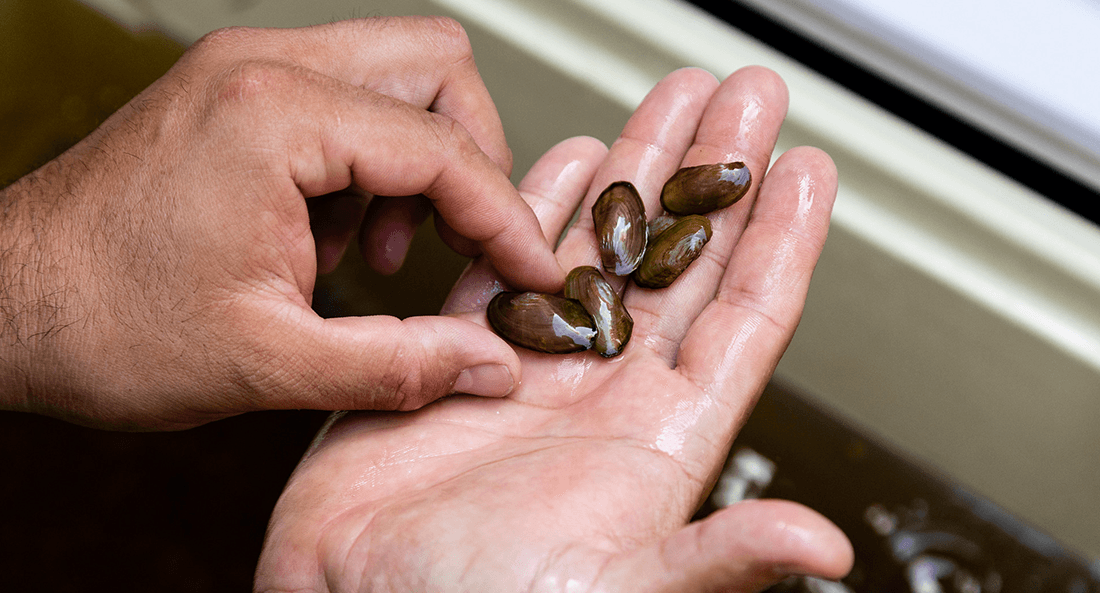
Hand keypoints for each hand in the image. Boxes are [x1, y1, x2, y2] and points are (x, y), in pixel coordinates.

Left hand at [0, 17, 560, 427]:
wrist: (0, 305)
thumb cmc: (101, 323)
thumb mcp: (268, 362)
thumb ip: (399, 363)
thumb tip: (489, 364)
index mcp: (274, 118)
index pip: (443, 150)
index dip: (505, 219)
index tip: (532, 274)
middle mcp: (263, 69)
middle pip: (436, 68)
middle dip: (469, 161)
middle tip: (457, 247)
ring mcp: (244, 71)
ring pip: (395, 72)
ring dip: (417, 160)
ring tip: (376, 253)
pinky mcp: (232, 91)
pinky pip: (343, 95)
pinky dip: (366, 160)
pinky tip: (330, 237)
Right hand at [254, 67, 852, 591]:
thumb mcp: (614, 592)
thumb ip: (713, 558)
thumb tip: (820, 543)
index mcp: (656, 445)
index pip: (742, 322)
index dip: (780, 243)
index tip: (805, 167)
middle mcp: (603, 398)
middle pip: (681, 262)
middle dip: (715, 174)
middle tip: (746, 98)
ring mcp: (533, 374)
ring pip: (600, 249)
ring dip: (637, 172)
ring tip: (672, 103)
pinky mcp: (456, 360)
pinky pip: (508, 267)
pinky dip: (538, 208)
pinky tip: (570, 160)